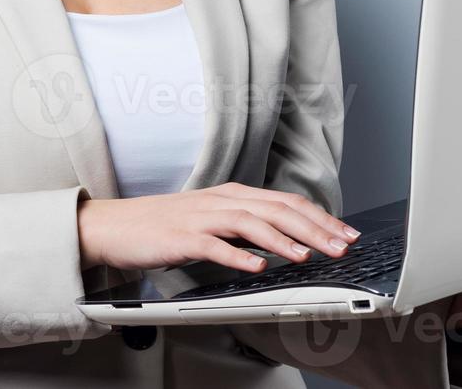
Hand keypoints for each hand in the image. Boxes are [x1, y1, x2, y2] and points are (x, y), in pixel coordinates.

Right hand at [77, 182, 360, 272]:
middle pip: (276, 209)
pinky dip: (238, 255)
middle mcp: (221, 201)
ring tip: (307, 255)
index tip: (346, 233)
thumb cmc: (164, 226)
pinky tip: (258, 266)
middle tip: (341, 246)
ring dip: (283, 240)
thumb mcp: (213, 220)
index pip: (286, 202)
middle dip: (314, 227)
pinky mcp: (181, 237)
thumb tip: (287, 238)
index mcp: (232, 195)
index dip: (320, 217)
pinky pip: (214, 245)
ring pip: (250, 222)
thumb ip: (246, 225)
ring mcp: (200, 217)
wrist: (115, 226)